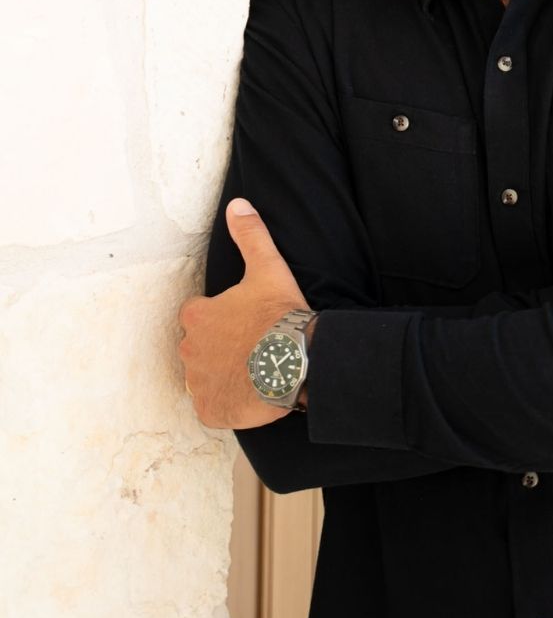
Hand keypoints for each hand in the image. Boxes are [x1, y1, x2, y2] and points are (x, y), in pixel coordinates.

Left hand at [178, 197, 308, 429]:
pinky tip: (250, 395)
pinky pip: (213, 408)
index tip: (241, 320)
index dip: (219, 316)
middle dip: (218, 347)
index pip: (196, 315)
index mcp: (198, 317)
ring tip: (253, 371)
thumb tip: (238, 206)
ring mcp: (200, 385)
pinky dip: (227, 404)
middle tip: (250, 346)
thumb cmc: (279, 316)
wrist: (297, 362)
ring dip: (221, 375)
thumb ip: (250, 235)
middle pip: (199, 347)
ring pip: (204, 378)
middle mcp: (190, 351)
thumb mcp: (268, 268)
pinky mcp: (211, 411)